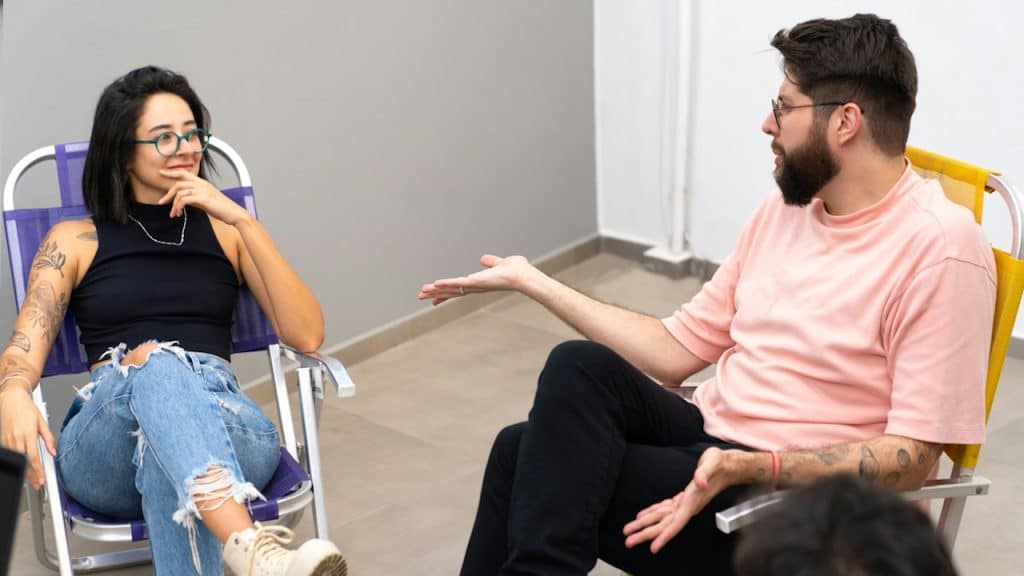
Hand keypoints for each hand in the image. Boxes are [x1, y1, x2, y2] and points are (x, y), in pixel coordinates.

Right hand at [0, 386, 55, 489]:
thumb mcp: (42, 422)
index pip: (33, 457)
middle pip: (23, 462)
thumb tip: (54, 451)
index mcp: (28, 434)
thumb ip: (49, 438)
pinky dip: (14, 462)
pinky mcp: (3, 439)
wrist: (11, 398)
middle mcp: (16, 438)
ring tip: (30, 480)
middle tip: (37, 484)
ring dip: (22, 471)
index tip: (41, 479)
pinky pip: (9, 454)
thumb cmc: (27, 408)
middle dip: (30, 475)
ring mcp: (8, 439)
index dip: (37, 471)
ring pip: (15, 460)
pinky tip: (19, 468)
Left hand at [158, 169, 251, 225]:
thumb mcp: (207, 200)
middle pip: (178, 183)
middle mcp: (201, 184)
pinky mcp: (203, 198)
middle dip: (167, 194)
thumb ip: (196, 197)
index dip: (171, 172)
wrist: (235, 213)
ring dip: (173, 204)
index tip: (161, 173)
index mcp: (202, 182)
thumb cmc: (223, 209)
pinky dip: (178, 207)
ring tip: (174, 214)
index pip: (184, 173)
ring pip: (179, 192)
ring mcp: (202, 190)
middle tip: (161, 203)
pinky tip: (180, 214)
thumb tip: (185, 200)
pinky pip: (184, 200)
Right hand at [417, 254, 537, 304]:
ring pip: (451, 289)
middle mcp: (475, 287)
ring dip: (436, 291)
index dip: (445, 292)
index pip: (458, 289)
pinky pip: (458, 284)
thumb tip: (483, 259)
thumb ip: (491, 262)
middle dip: (435, 294)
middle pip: (451, 291)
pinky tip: (436, 285)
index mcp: (479, 283)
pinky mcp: (476, 283)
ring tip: (422, 293)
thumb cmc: (517, 271)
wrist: (524, 276)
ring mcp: (475, 286)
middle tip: (420, 296)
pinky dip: (447, 284)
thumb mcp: (500, 263)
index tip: (434, 296)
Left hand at [623, 447, 737, 553]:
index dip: (664, 536)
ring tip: (630, 531)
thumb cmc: (720, 464)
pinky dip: (652, 512)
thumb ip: (704, 473)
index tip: (653, 547)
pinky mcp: (683, 497)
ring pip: (662, 517)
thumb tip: (700, 482)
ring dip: (645, 525)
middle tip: (628, 541)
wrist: (729, 466)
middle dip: (646, 533)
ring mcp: (685, 503)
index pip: (676, 523)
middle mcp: (688, 506)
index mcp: (693, 501)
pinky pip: (665, 508)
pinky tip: (643, 515)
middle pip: (665, 524)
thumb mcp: (712, 463)